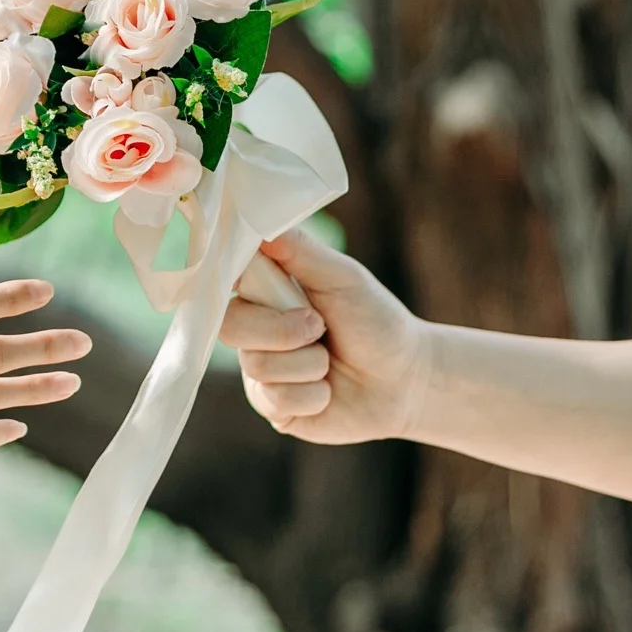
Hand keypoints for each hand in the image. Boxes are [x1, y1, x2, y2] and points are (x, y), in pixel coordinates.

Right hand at [220, 227, 428, 444]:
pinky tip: (329, 390)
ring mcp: (261, 371)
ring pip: (258, 366)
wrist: (406, 380)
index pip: (224, 281)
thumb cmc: (376, 320)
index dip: (231, 283)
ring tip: (330, 360)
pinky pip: (275, 400)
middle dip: (283, 330)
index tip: (255, 283)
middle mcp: (255, 330)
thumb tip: (259, 224)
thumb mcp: (343, 278)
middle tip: (319, 326)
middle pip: (230, 327)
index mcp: (266, 291)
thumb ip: (301, 251)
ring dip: (309, 363)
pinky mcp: (273, 408)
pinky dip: (314, 395)